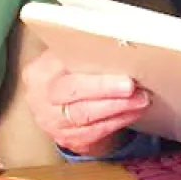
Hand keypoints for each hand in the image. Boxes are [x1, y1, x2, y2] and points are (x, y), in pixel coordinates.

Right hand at [21, 49, 150, 157]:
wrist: (60, 110)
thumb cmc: (70, 77)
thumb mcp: (67, 60)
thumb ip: (83, 51)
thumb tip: (114, 39)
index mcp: (39, 73)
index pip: (63, 66)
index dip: (88, 67)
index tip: (115, 64)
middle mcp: (41, 99)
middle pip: (74, 93)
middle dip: (105, 89)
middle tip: (131, 86)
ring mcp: (52, 123)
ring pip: (86, 116)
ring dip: (118, 107)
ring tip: (141, 98)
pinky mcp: (68, 140)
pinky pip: (95, 132)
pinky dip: (118, 121)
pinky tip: (134, 112)